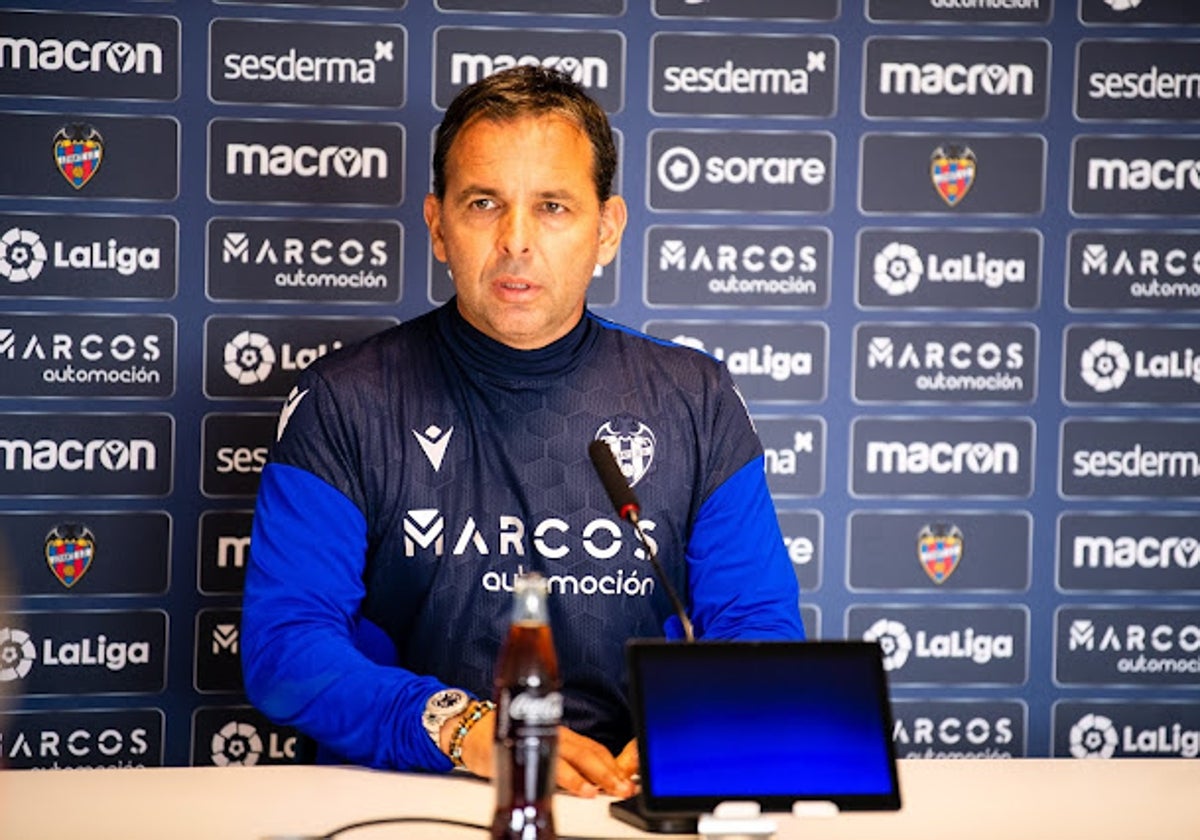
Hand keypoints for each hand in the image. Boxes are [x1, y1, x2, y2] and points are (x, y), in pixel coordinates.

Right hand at [445, 714, 635, 798]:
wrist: (474, 730)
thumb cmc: (513, 738)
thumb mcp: (544, 745)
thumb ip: (567, 760)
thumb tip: (595, 782)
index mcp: (563, 734)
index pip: (594, 749)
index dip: (613, 765)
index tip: (629, 781)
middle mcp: (553, 735)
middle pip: (584, 753)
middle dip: (606, 772)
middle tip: (622, 788)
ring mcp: (535, 742)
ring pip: (565, 757)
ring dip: (582, 775)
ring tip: (595, 791)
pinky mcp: (516, 750)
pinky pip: (540, 763)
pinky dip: (557, 775)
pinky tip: (565, 787)